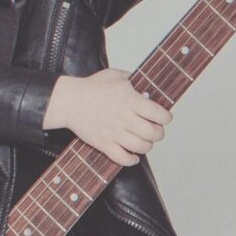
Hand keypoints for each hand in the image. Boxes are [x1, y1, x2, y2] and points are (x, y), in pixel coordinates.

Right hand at [43, 70, 171, 166]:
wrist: (69, 101)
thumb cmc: (91, 87)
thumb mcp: (115, 75)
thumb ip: (133, 79)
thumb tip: (145, 86)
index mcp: (130, 101)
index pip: (159, 114)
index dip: (166, 118)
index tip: (165, 118)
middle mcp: (125, 118)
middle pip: (153, 133)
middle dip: (159, 133)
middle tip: (156, 131)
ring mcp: (115, 133)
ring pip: (141, 147)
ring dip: (147, 146)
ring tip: (144, 142)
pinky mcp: (104, 144)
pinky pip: (123, 159)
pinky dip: (132, 160)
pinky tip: (133, 156)